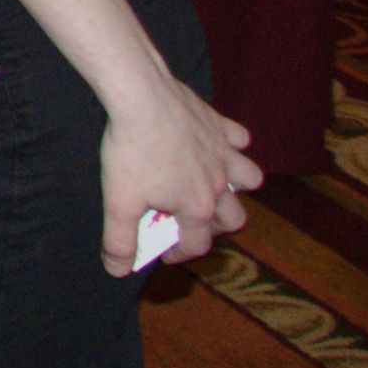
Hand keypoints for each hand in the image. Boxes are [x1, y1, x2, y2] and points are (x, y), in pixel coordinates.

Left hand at [98, 77, 256, 275]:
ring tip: (214, 185)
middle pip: (233, 217)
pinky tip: (216, 143)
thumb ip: (120, 240)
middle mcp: (218, 183)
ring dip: (237, 186)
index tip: (164, 254)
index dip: (178, 254)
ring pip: (249, 178)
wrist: (141, 96)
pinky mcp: (219, 123)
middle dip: (216, 226)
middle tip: (192, 221)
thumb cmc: (130, 150)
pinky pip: (240, 138)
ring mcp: (223, 152)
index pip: (196, 244)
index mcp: (196, 207)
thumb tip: (118, 271)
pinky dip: (234, 143)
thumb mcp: (118, 202)